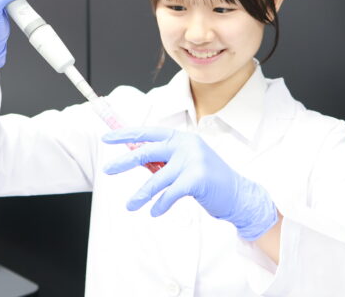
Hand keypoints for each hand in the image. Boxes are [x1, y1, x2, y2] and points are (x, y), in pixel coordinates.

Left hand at [102, 127, 277, 240]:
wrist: (237, 193)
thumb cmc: (207, 179)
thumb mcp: (184, 162)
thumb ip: (163, 159)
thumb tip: (133, 157)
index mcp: (181, 138)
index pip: (148, 133)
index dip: (126, 135)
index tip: (107, 138)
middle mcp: (186, 145)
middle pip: (147, 151)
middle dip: (125, 162)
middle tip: (107, 170)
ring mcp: (193, 160)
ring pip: (157, 179)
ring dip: (141, 195)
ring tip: (131, 205)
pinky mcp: (197, 178)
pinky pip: (170, 193)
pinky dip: (160, 205)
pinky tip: (154, 211)